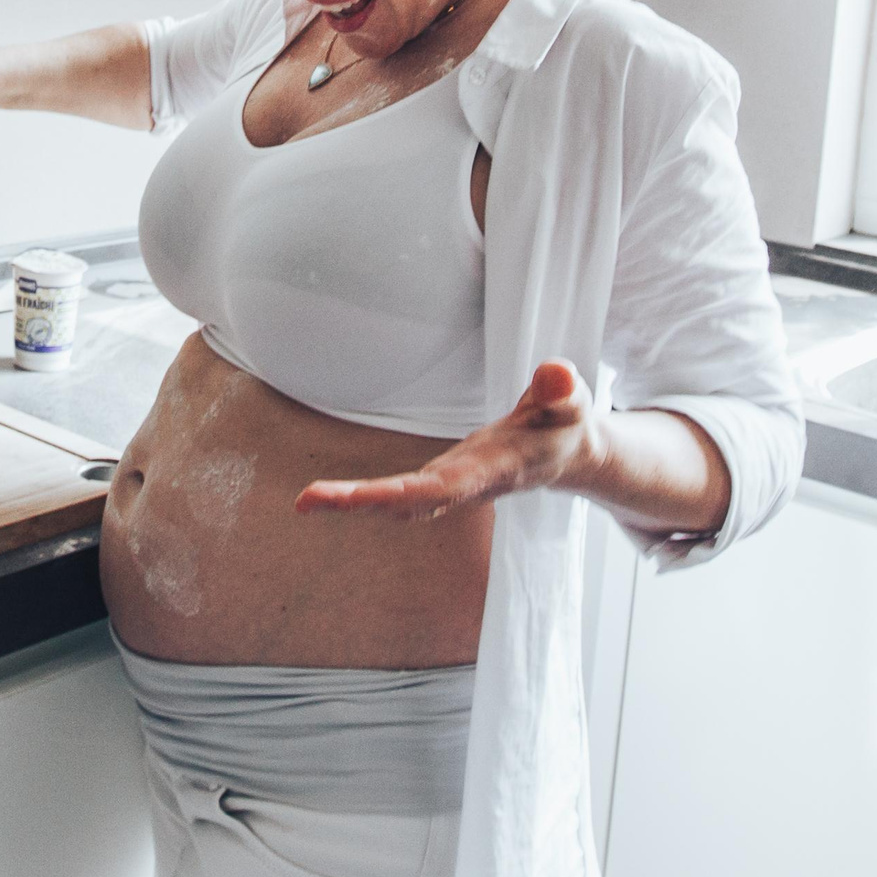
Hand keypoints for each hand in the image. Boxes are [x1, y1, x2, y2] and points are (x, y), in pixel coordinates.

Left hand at [294, 361, 608, 519]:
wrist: (567, 454)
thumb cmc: (565, 424)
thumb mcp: (571, 402)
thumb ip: (561, 390)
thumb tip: (557, 373)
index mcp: (494, 470)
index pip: (447, 486)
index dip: (407, 492)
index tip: (369, 497)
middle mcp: (466, 486)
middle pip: (409, 502)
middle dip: (361, 502)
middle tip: (306, 501)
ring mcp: (451, 486)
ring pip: (398, 503)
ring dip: (353, 503)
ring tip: (305, 502)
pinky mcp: (441, 480)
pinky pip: (398, 494)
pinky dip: (365, 497)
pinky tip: (329, 498)